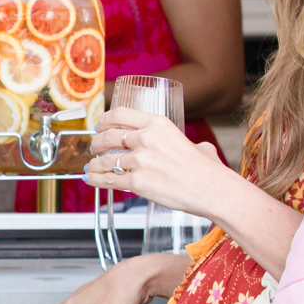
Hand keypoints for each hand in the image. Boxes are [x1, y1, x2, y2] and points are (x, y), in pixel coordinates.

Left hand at [84, 108, 228, 219]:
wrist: (211, 189)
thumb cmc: (205, 170)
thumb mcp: (190, 141)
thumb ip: (176, 141)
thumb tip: (178, 145)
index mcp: (158, 123)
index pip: (120, 114)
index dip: (105, 120)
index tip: (100, 125)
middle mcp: (146, 138)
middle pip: (108, 136)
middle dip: (97, 142)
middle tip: (94, 146)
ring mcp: (140, 160)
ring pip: (105, 160)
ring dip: (94, 164)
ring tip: (92, 166)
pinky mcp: (137, 181)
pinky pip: (108, 179)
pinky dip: (96, 180)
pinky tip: (91, 179)